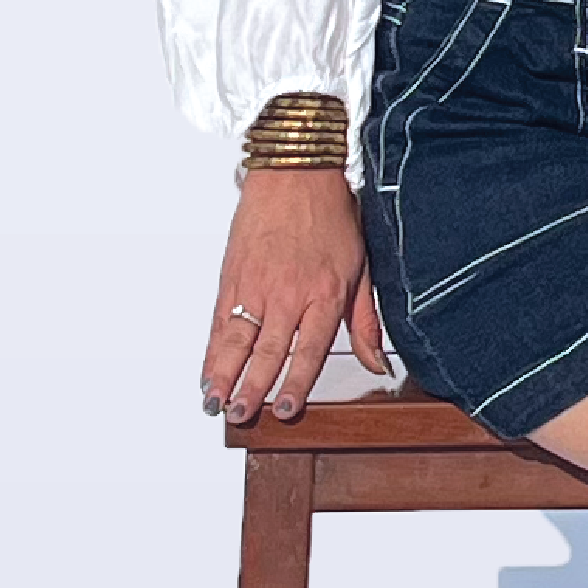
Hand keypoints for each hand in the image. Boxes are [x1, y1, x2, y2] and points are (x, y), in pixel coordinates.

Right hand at [201, 169, 387, 420]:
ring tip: (216, 403)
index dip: (295, 383)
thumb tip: (379, 364)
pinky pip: (219, 320)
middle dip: (252, 387)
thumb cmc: (331, 216)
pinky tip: (207, 372)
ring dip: (224, 374)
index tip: (285, 410)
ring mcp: (255, 285)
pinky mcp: (232, 276)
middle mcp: (288, 293)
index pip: (308, 349)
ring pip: (236, 339)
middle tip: (242, 416)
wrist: (295, 171)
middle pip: (267, 350)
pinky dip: (212, 348)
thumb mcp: (362, 268)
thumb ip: (366, 321)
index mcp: (324, 294)